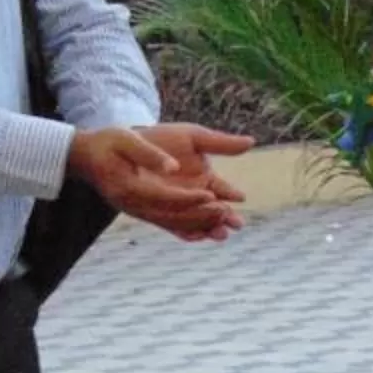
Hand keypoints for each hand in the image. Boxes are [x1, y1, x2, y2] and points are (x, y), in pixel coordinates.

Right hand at [65, 124, 243, 241]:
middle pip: (172, 217)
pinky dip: (187, 231)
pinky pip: (167, 226)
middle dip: (201, 217)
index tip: (213, 196)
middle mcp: (134, 205)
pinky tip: (207, 234)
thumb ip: (149, 153)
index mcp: (129, 187)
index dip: (189, 199)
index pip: (164, 198)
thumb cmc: (107, 142)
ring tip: (225, 228)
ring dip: (198, 227)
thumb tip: (174, 167)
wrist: (87, 156)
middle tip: (228, 215)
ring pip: (172, 224)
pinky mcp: (142, 212)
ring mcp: (138, 211)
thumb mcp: (126, 139)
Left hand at [125, 122, 253, 242]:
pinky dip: (186, 232)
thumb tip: (252, 142)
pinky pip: (174, 226)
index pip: (223, 190)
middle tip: (235, 224)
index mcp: (204, 177)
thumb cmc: (160, 139)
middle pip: (212, 210)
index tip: (239, 197)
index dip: (231, 194)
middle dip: (223, 217)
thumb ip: (221, 143)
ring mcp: (176, 207)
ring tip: (219, 233)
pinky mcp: (158, 215)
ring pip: (196, 220)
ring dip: (208, 227)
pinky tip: (197, 236)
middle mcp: (193, 196)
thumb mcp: (192, 137)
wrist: (121, 148)